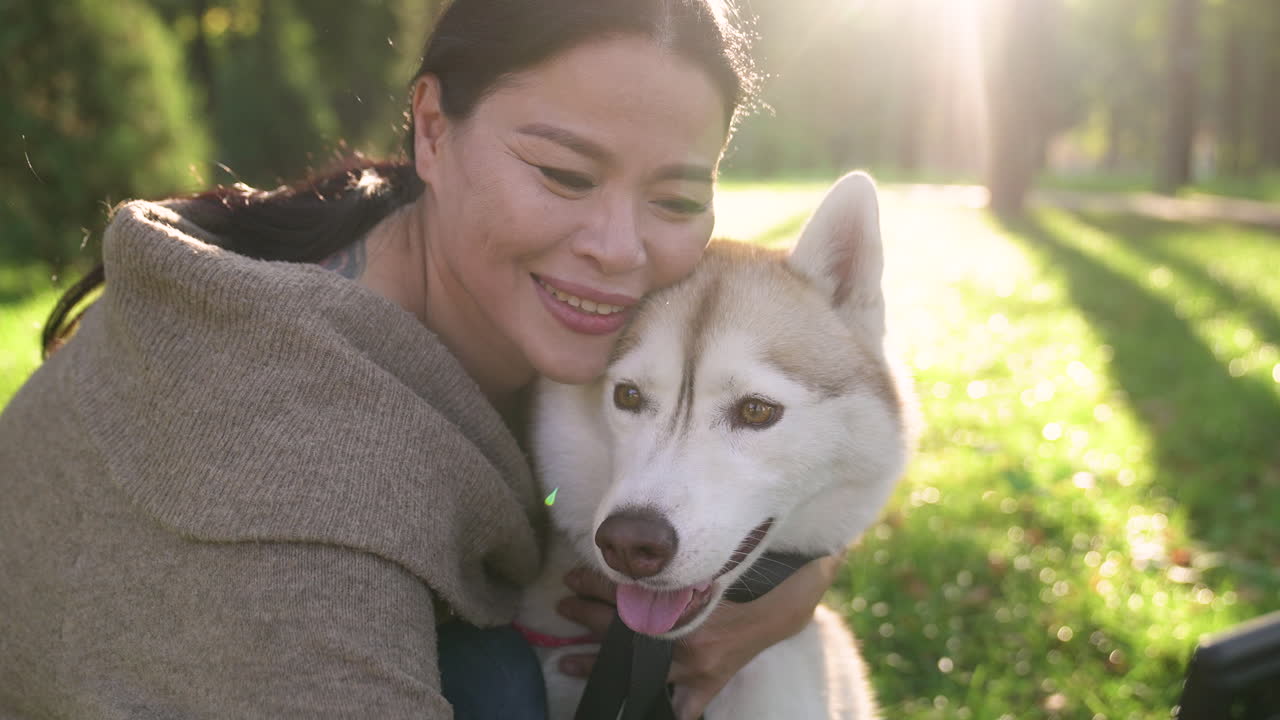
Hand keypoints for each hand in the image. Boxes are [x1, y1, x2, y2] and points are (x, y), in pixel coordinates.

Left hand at [556, 551, 844, 719]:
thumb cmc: (772, 560)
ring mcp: (698, 663)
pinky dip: (666, 708)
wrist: (800, 596)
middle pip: (623, 629)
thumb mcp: (734, 542)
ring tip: (566, 659)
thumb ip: (698, 536)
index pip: (628, 593)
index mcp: (690, 602)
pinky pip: (684, 704)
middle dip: (588, 617)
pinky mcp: (712, 680)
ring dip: (598, 662)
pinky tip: (635, 711)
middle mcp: (688, 636)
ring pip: (637, 666)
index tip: (572, 576)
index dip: (595, 584)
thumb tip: (668, 520)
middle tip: (562, 606)